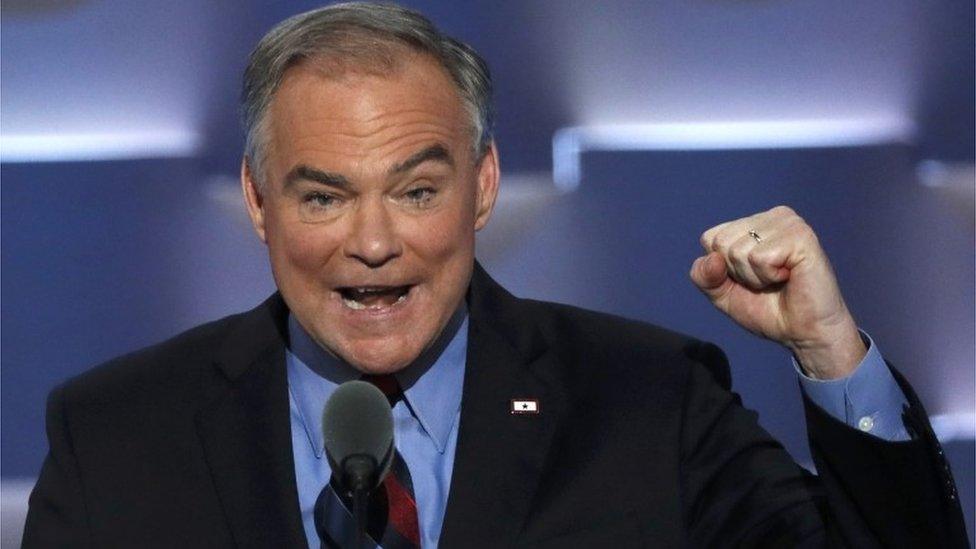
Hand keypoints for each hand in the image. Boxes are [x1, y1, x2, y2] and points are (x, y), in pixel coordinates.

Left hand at [690, 206, 864, 379]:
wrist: (803, 333)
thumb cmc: (768, 310)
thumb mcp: (722, 295)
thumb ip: (704, 276)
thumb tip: (712, 258)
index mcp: (754, 223)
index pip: (710, 238)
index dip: (722, 269)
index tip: (749, 278)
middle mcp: (771, 217)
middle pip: (721, 243)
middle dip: (738, 273)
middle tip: (767, 282)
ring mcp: (788, 223)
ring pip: (739, 251)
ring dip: (754, 277)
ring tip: (779, 280)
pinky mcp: (801, 236)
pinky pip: (760, 258)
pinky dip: (768, 276)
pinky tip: (789, 277)